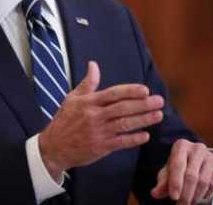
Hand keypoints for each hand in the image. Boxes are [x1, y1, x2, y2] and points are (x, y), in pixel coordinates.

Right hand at [38, 61, 163, 178]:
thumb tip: (93, 64)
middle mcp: (94, 116)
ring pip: (124, 125)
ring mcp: (98, 132)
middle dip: (143, 105)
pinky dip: (133, 139)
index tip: (145, 90)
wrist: (53, 147)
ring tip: (158, 115)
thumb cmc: (64, 121)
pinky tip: (145, 135)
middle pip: (122, 108)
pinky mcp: (100, 147)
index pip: (113, 94)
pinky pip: (120, 143)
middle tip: (159, 101)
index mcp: (89, 102)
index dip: (130, 92)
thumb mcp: (72, 98)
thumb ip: (87, 83)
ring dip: (143, 120)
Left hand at [151, 139, 212, 204]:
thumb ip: (162, 183)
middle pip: (191, 175)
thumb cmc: (181, 166)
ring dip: (195, 196)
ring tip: (188, 202)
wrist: (201, 161)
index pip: (177, 165)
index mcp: (181, 146)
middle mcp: (197, 148)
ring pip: (203, 181)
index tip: (173, 197)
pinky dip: (205, 194)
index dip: (175, 182)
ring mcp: (211, 157)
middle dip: (185, 194)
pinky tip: (199, 197)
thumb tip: (155, 193)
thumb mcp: (169, 172)